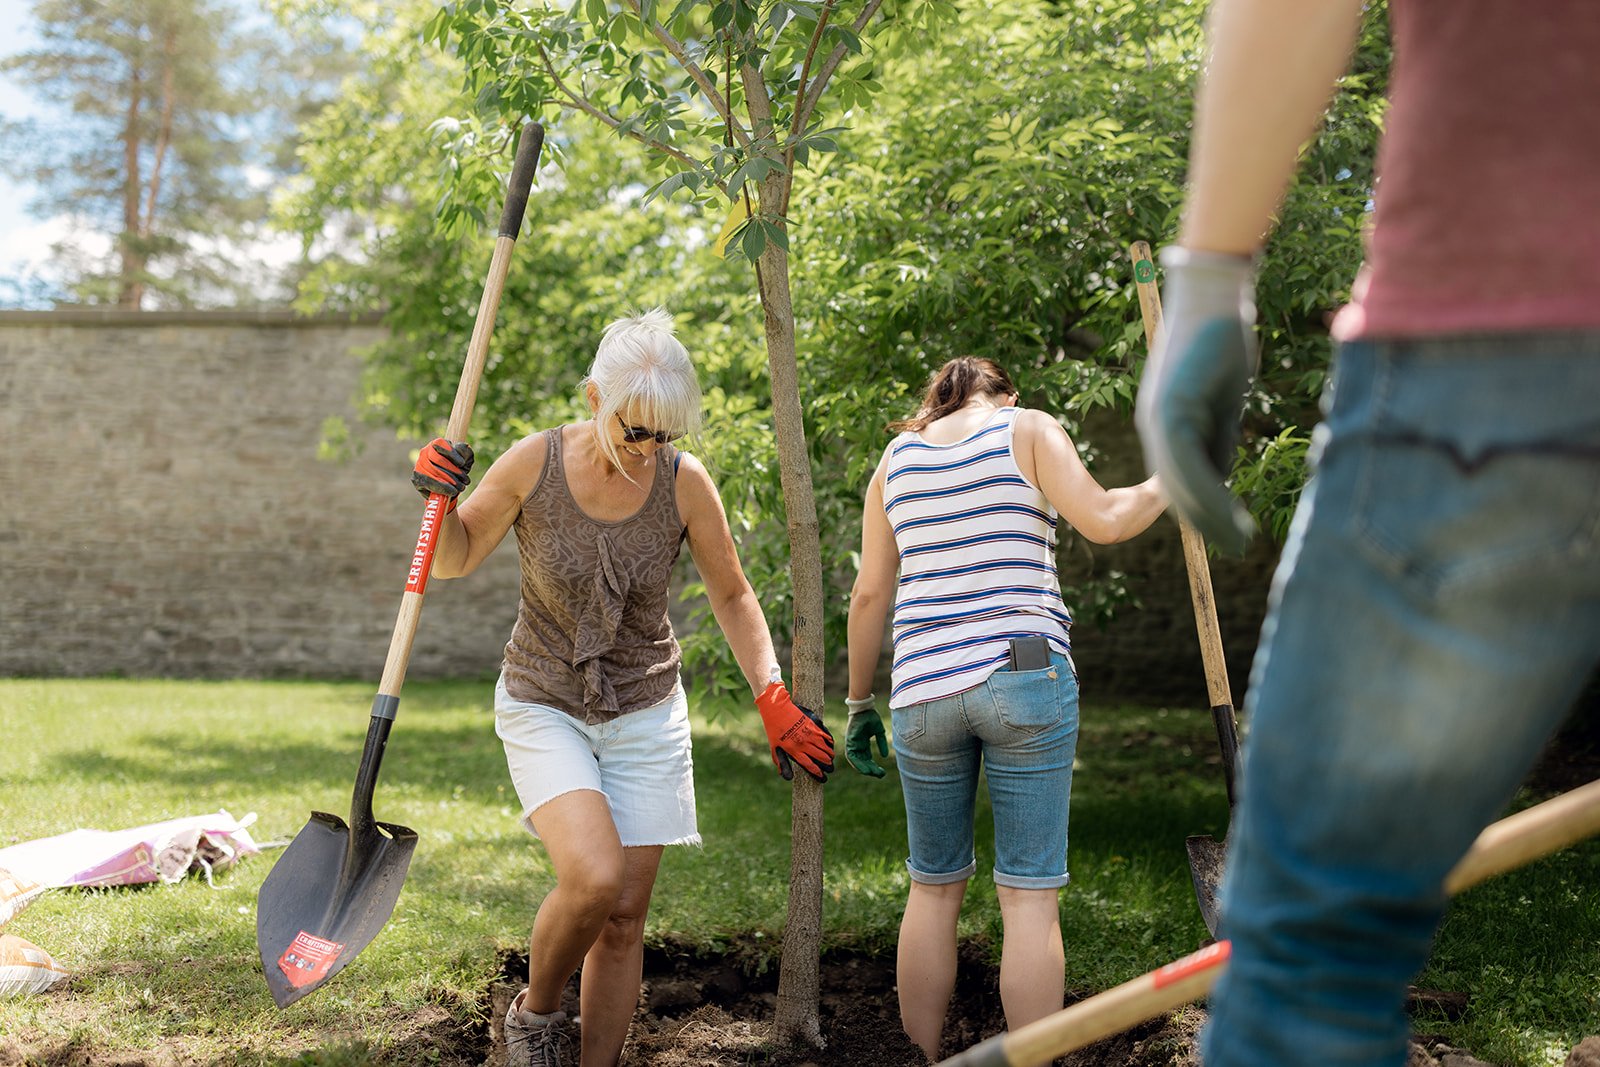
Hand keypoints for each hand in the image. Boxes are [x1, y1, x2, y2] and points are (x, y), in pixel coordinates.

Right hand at [412, 438, 473, 498]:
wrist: (451, 485)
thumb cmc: (458, 468)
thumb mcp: (466, 459)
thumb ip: (464, 451)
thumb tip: (462, 447)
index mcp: (437, 444)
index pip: (440, 444)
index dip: (451, 453)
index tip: (462, 463)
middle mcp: (425, 452)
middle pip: (438, 459)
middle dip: (453, 471)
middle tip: (465, 481)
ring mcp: (419, 465)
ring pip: (432, 472)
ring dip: (449, 481)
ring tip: (461, 488)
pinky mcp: (416, 479)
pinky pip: (427, 483)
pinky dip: (440, 488)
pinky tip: (451, 492)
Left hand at [755, 682, 834, 782]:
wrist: (777, 710)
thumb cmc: (774, 729)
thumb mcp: (774, 748)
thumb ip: (781, 762)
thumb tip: (786, 777)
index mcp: (794, 751)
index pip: (809, 765)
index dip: (817, 772)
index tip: (822, 776)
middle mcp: (803, 744)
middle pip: (819, 757)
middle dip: (826, 764)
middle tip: (830, 768)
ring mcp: (809, 734)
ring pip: (824, 747)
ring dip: (829, 754)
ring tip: (831, 757)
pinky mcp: (813, 725)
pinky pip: (824, 735)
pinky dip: (829, 741)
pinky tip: (831, 744)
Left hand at [845, 706, 888, 778]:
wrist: (864, 707)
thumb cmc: (871, 717)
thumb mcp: (879, 731)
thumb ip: (881, 743)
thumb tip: (884, 756)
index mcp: (863, 743)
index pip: (867, 758)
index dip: (873, 765)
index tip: (880, 771)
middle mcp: (856, 745)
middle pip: (862, 761)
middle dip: (870, 769)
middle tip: (879, 775)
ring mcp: (852, 743)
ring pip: (856, 761)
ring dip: (863, 768)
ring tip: (872, 774)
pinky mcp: (849, 741)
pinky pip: (851, 756)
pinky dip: (857, 763)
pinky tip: (864, 768)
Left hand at [1134, 247, 1257, 554]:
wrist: (1214, 296)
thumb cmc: (1222, 341)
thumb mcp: (1223, 403)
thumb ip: (1217, 441)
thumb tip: (1221, 482)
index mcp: (1164, 424)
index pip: (1178, 479)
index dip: (1202, 510)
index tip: (1226, 532)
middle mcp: (1154, 426)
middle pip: (1176, 490)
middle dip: (1206, 523)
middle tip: (1234, 547)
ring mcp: (1159, 420)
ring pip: (1182, 484)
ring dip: (1210, 517)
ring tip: (1238, 541)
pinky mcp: (1170, 412)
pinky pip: (1187, 465)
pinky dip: (1208, 494)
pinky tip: (1229, 514)